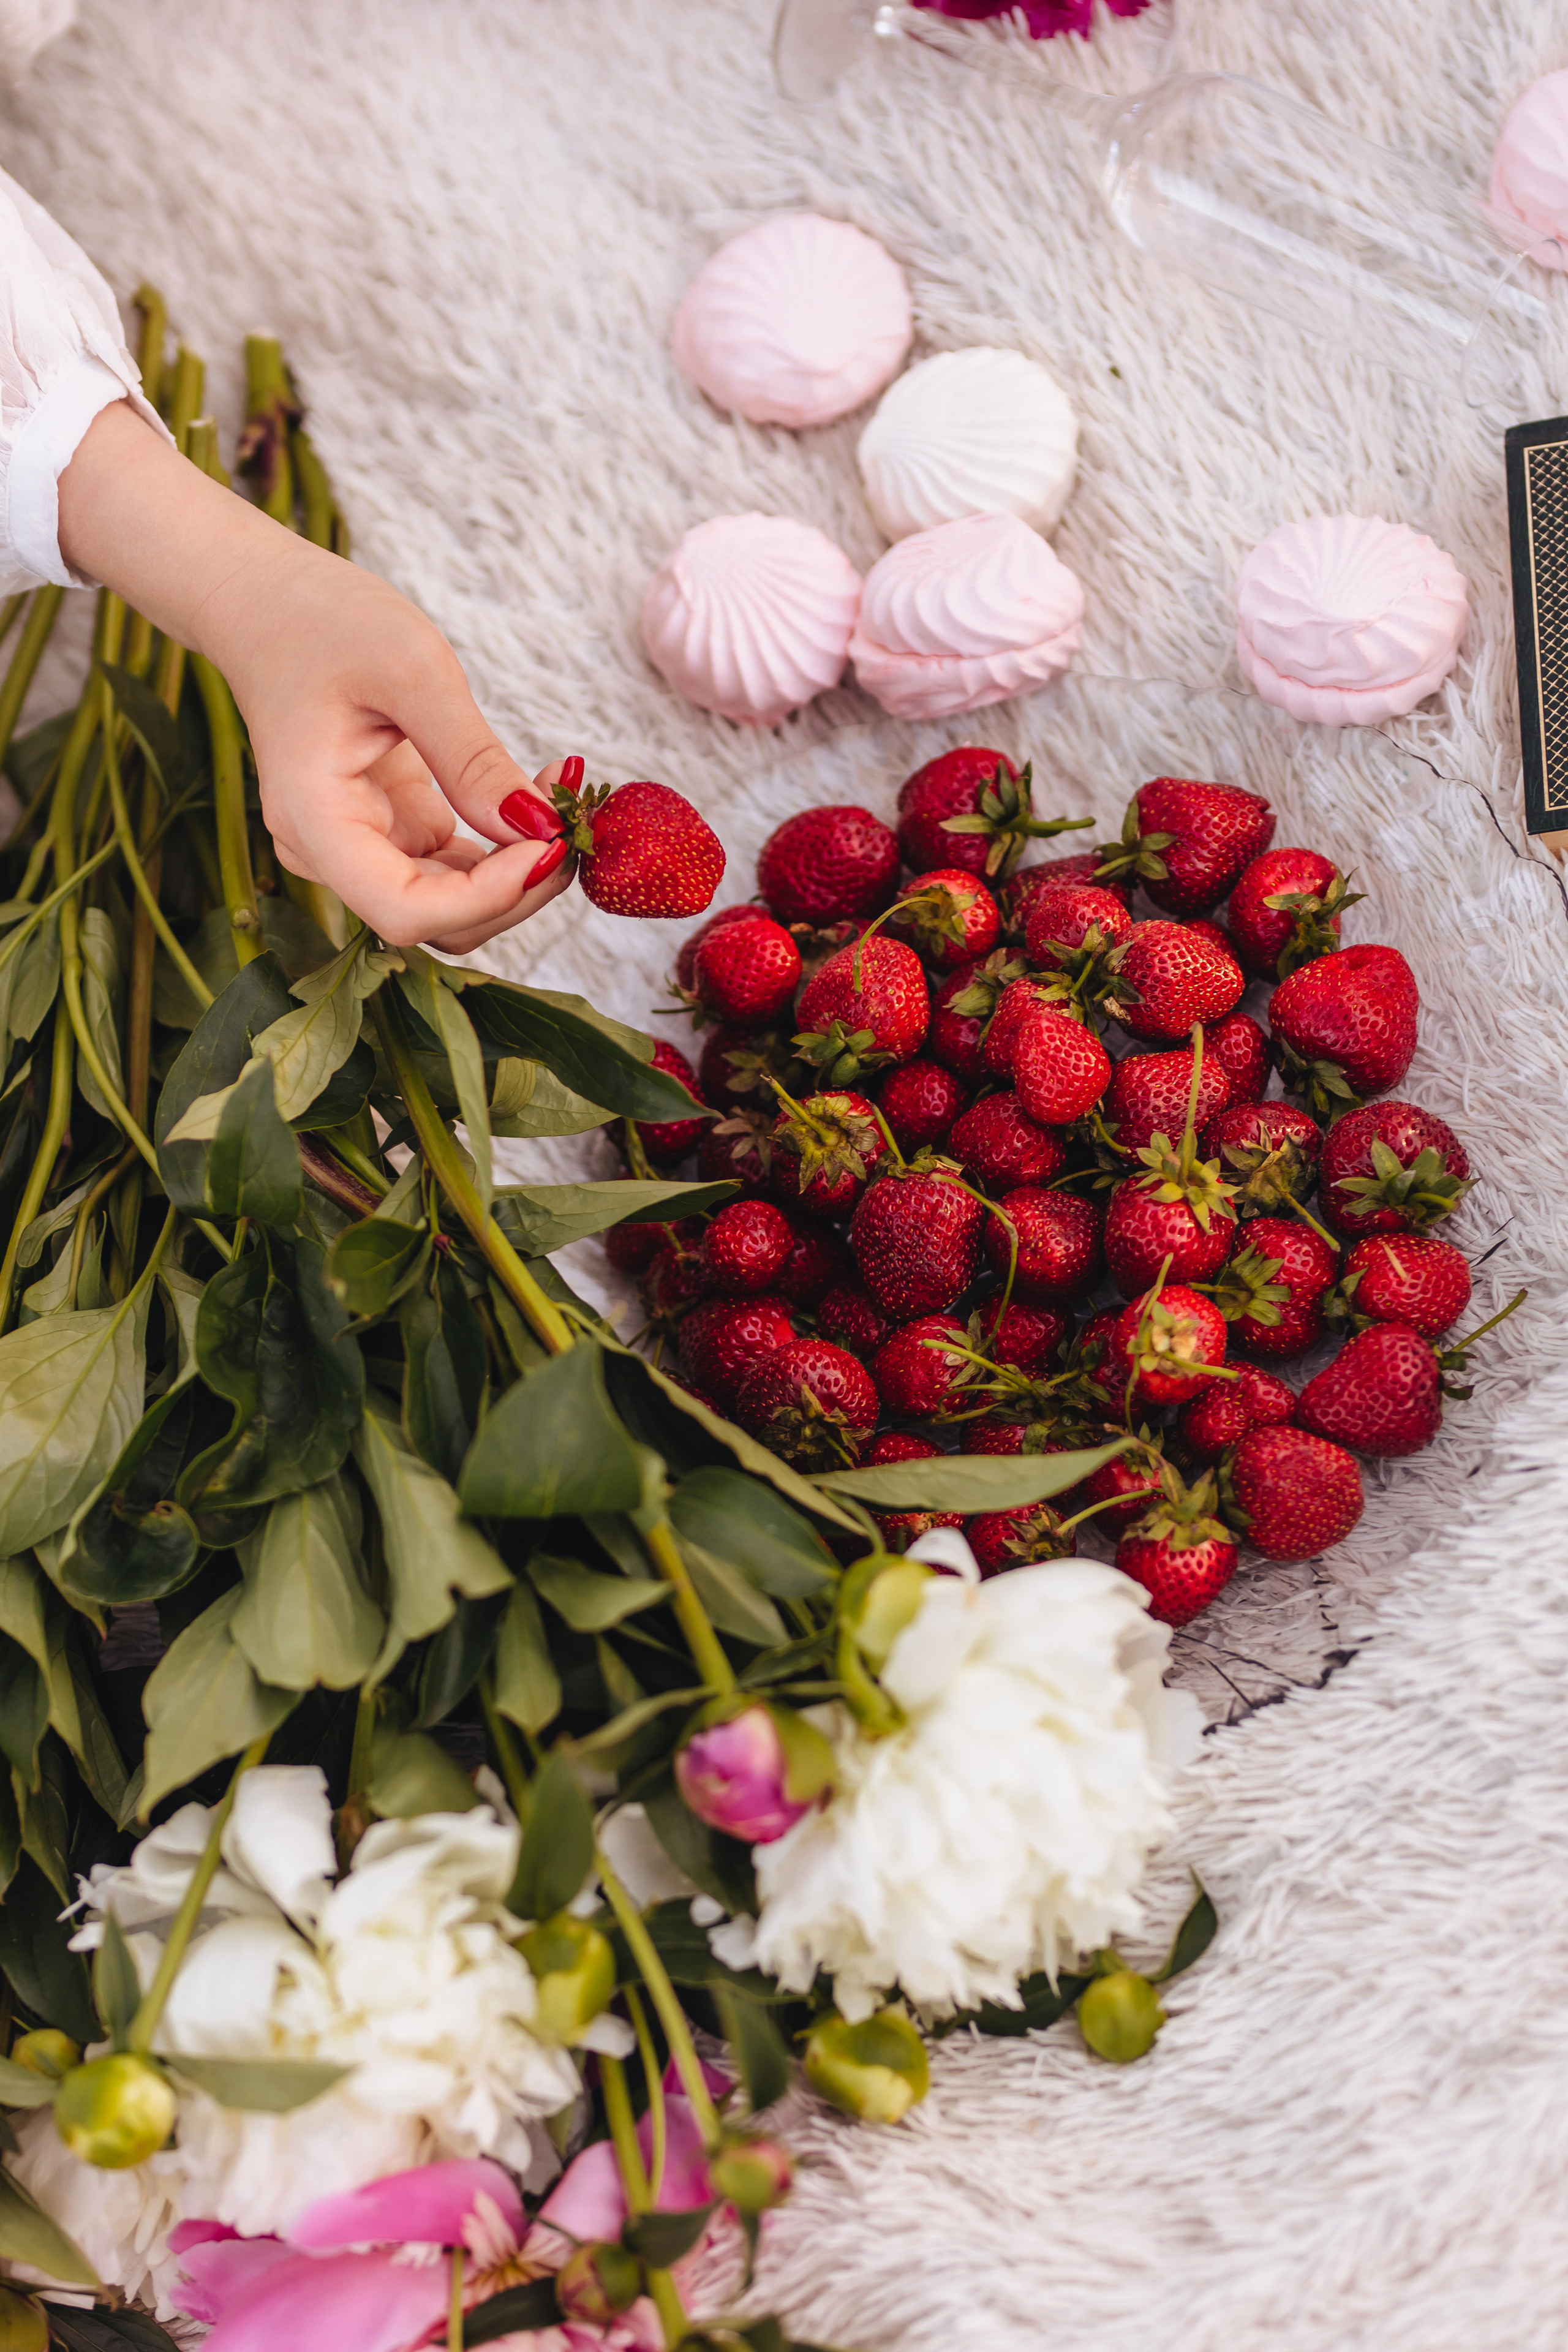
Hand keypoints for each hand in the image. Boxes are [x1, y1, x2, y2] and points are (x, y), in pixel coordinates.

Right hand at [57, 400, 572, 949]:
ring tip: (562, 802)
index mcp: (314, 822)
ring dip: (519, 871)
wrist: (266, 604)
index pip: (404, 911)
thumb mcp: (411, 669)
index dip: (486, 897)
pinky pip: (456, 867)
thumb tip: (536, 827)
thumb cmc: (321, 621)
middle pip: (437, 920)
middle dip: (517, 889)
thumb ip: (471, 757)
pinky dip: (504, 847)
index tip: (548, 845)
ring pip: (454, 904)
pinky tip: (536, 797)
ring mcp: (361, 847)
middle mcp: (331, 853)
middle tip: (573, 822)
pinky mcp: (390, 831)